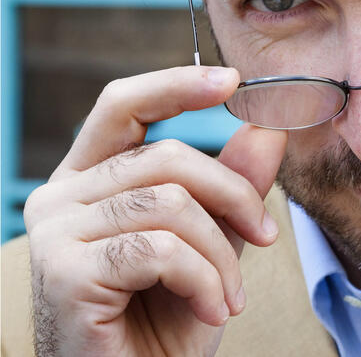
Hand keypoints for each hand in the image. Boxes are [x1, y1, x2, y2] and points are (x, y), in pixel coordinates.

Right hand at [23, 66, 287, 355]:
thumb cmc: (166, 318)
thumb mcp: (209, 243)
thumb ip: (231, 186)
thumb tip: (267, 129)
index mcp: (90, 180)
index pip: (124, 106)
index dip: (177, 85)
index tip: (233, 80)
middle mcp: (60, 196)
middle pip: (167, 158)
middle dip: (234, 196)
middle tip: (266, 236)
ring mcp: (55, 231)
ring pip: (171, 204)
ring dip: (221, 255)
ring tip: (230, 296)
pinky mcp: (64, 270)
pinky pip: (161, 249)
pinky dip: (205, 280)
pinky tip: (211, 310)